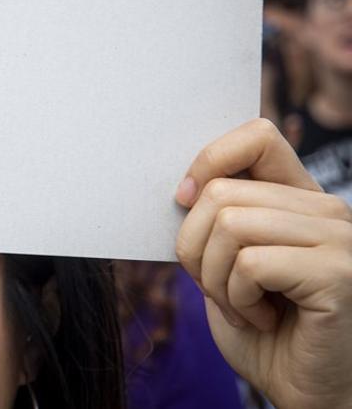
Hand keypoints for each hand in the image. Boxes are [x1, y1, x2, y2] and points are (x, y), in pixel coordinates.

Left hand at [176, 118, 351, 408]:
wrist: (310, 392)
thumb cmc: (265, 331)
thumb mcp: (228, 263)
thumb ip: (218, 220)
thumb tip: (183, 188)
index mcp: (301, 199)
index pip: (256, 136)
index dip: (208, 161)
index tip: (184, 201)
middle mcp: (328, 210)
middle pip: (221, 193)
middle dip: (195, 248)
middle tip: (218, 287)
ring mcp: (338, 240)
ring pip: (229, 226)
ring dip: (215, 278)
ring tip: (242, 305)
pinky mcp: (337, 274)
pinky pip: (249, 264)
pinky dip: (237, 300)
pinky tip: (264, 319)